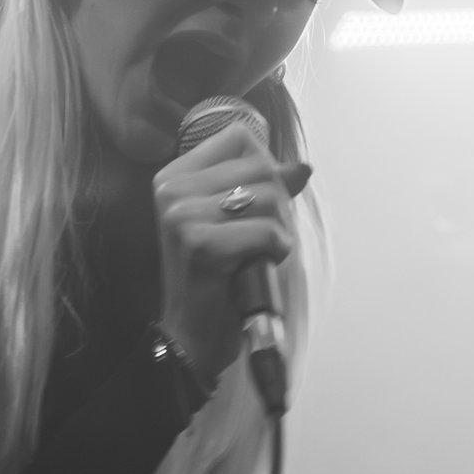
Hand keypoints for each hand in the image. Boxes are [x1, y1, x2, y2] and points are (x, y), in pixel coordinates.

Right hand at [151, 122, 312, 388]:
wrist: (192, 335)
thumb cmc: (216, 278)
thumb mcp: (234, 223)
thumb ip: (264, 189)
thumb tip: (302, 167)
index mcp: (173, 177)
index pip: (239, 138)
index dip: (263, 168)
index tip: (254, 204)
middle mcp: (171, 190)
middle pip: (259, 167)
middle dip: (278, 204)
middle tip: (262, 238)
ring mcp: (181, 216)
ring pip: (268, 197)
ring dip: (278, 230)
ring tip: (258, 254)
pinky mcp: (201, 245)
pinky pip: (267, 231)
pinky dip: (275, 250)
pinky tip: (257, 266)